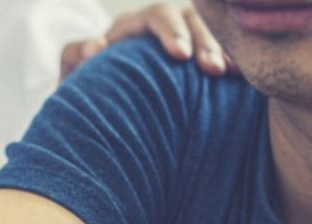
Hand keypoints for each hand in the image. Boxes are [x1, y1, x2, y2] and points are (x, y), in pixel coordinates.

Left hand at [60, 3, 234, 79]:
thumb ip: (74, 57)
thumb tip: (94, 47)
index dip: (171, 30)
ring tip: (232, 74)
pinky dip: (231, 64)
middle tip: (213, 70)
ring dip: (222, 52)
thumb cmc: (83, 94)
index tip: (179, 55)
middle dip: (205, 42)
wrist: (99, 118)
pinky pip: (221, 55)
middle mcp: (161, 31)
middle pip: (191, 22)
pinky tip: (241, 81)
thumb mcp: (71, 75)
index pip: (156, 17)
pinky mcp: (197, 64)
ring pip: (212, 35)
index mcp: (131, 29)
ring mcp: (184, 45)